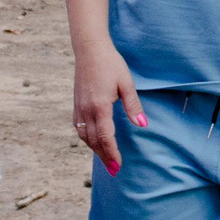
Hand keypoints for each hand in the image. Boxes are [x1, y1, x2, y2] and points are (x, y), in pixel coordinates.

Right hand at [71, 37, 145, 172]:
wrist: (89, 49)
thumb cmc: (110, 64)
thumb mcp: (126, 83)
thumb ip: (133, 105)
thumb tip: (143, 124)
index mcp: (100, 106)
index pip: (105, 137)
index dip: (112, 153)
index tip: (119, 165)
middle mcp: (86, 110)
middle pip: (94, 141)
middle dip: (104, 157)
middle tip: (114, 170)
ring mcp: (79, 108)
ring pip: (85, 136)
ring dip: (95, 149)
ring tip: (106, 159)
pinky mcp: (76, 104)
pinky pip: (79, 128)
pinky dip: (87, 139)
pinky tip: (94, 141)